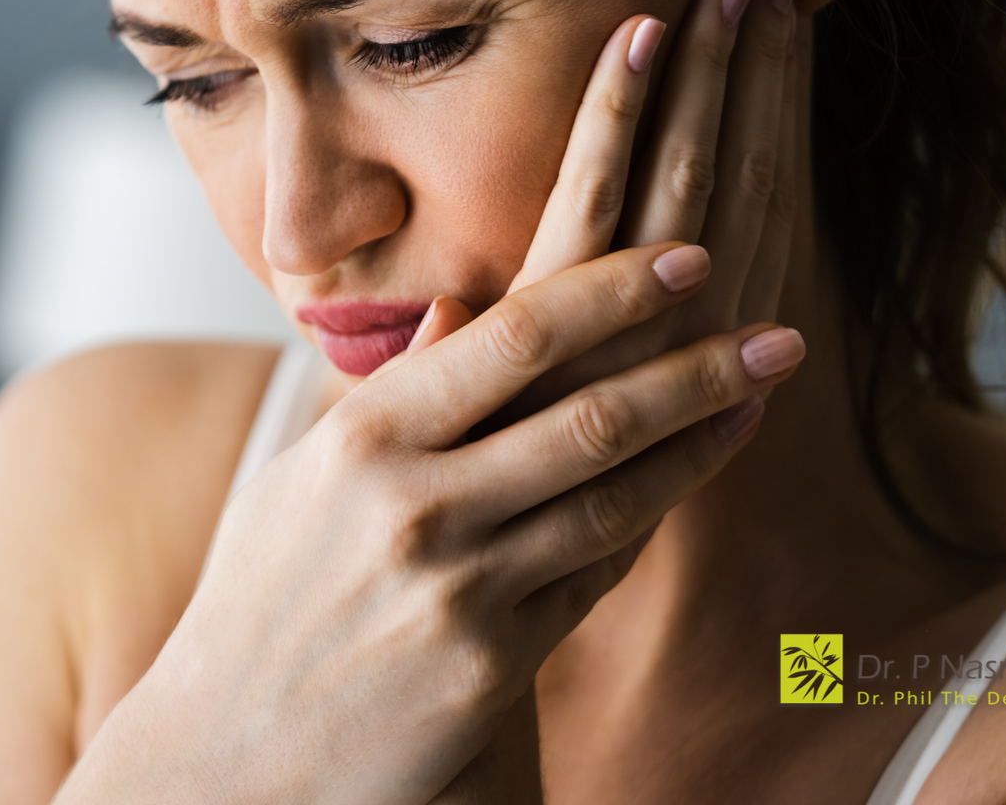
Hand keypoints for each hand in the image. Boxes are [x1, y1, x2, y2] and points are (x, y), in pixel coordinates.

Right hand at [51, 0, 805, 804]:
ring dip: (702, 434)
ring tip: (765, 385)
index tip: (690, 251)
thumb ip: (392, 397)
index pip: (513, 334)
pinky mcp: (489, 666)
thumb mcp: (304, 480)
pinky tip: (702, 475)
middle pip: (588, 408)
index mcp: (363, 437)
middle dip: (695, 357)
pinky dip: (657, 518)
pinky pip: (597, 576)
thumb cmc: (268, 599)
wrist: (230, 753)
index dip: (615, 286)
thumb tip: (464, 311)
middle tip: (776, 325)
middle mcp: (411, 503)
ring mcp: (455, 588)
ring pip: (614, 494)